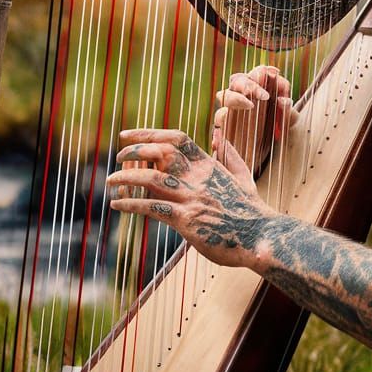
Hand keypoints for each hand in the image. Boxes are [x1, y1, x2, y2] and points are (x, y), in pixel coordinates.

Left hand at [106, 128, 276, 268]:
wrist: (261, 237)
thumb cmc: (252, 211)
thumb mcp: (243, 176)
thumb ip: (230, 154)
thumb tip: (220, 134)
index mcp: (209, 165)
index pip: (177, 138)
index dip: (149, 133)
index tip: (127, 136)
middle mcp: (198, 178)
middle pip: (160, 152)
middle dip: (134, 151)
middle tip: (117, 158)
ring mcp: (192, 198)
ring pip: (151, 179)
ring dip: (126, 178)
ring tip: (110, 180)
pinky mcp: (187, 220)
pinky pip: (152, 208)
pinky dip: (131, 204)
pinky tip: (117, 205)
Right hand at [214, 65, 298, 173]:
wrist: (265, 157)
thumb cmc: (277, 132)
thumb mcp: (288, 123)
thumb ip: (289, 112)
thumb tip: (283, 101)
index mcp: (258, 89)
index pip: (258, 73)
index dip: (265, 73)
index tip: (275, 78)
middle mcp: (242, 96)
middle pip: (238, 79)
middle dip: (250, 83)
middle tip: (265, 95)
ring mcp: (231, 112)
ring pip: (224, 95)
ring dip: (236, 98)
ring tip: (250, 106)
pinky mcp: (224, 129)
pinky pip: (218, 124)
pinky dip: (222, 124)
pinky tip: (232, 128)